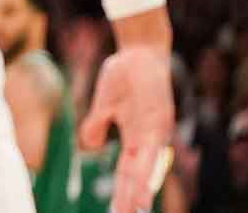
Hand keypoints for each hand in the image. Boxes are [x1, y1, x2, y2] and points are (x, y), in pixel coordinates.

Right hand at [79, 45, 174, 212]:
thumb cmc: (124, 74)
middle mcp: (149, 140)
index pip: (126, 173)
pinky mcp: (157, 121)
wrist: (140, 51)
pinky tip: (143, 188)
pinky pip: (151, 152)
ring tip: (134, 211)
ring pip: (145, 169)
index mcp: (135, 138)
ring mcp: (155, 132)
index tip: (116, 212)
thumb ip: (97, 125)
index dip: (123, 193)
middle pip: (136, 177)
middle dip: (129, 201)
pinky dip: (147, 172)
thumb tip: (90, 146)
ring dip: (138, 193)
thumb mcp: (104, 104)